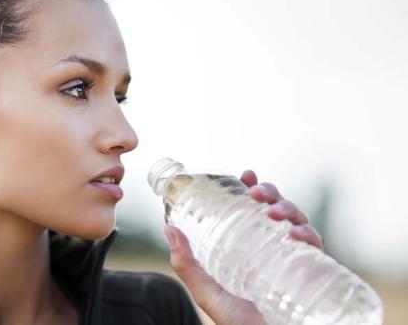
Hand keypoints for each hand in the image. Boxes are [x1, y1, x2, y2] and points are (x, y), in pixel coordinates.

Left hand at [163, 170, 323, 324]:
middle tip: (256, 192)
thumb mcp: (208, 291)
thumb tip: (169, 229)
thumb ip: (187, 265)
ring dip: (287, 208)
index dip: (253, 188)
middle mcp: (274, 248)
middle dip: (270, 193)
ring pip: (297, 220)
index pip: (254, 210)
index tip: (246, 175)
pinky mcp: (310, 271)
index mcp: (251, 247)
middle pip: (277, 209)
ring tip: (272, 211)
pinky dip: (307, 234)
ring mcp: (293, 258)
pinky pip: (315, 246)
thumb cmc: (237, 322)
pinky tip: (294, 234)